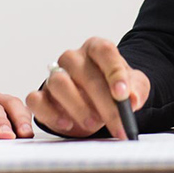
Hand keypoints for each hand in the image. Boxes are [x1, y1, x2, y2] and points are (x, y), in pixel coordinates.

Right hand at [25, 37, 149, 138]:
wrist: (95, 104)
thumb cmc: (112, 90)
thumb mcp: (132, 86)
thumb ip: (136, 89)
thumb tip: (133, 99)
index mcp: (96, 48)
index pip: (104, 51)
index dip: (114, 72)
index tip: (123, 95)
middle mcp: (73, 58)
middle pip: (84, 73)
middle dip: (104, 102)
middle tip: (117, 123)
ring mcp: (54, 75)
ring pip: (59, 83)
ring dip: (78, 106)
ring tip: (94, 123)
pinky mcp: (40, 95)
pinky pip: (36, 100)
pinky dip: (51, 114)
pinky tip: (67, 124)